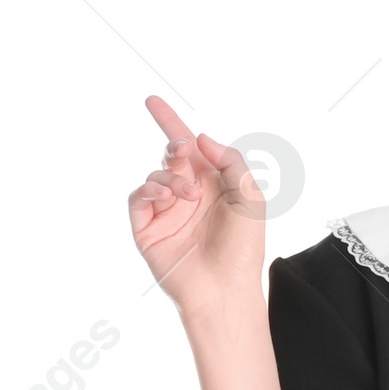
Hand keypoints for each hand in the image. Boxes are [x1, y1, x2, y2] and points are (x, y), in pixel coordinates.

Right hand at [128, 96, 268, 315]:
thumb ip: (230, 162)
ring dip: (171, 176)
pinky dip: (149, 189)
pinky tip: (166, 195)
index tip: (152, 101)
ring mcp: (167, 211)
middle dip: (176, 147)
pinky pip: (139, 197)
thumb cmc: (243, 248)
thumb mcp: (249, 198)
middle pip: (171, 156)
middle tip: (184, 153)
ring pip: (157, 174)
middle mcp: (189, 195)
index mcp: (214, 185)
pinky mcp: (147, 228)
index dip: (172, 123)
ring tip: (188, 195)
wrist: (224, 288)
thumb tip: (200, 138)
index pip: (191, 148)